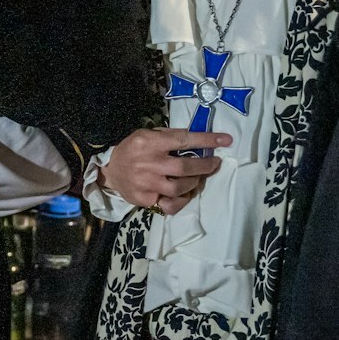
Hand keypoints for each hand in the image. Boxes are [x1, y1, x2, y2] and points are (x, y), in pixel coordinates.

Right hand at [100, 127, 231, 214]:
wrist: (112, 172)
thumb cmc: (133, 150)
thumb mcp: (146, 135)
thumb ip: (169, 137)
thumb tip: (199, 139)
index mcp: (150, 143)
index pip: (184, 140)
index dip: (207, 140)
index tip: (226, 140)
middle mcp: (149, 163)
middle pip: (186, 167)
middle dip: (206, 165)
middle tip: (214, 163)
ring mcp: (147, 184)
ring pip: (181, 187)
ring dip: (195, 182)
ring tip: (196, 178)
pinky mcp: (146, 200)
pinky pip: (171, 204)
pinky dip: (182, 200)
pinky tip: (183, 194)